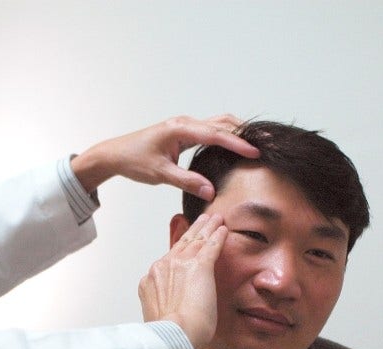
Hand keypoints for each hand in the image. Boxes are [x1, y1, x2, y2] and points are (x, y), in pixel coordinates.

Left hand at [71, 114, 259, 199]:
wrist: (116, 154)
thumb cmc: (135, 160)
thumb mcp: (161, 174)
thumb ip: (187, 182)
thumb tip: (211, 192)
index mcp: (180, 129)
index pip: (215, 135)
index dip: (237, 144)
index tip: (255, 152)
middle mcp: (184, 123)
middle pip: (222, 123)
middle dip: (244, 133)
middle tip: (266, 144)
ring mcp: (184, 126)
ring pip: (218, 124)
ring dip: (237, 132)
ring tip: (257, 144)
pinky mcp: (183, 132)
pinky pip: (210, 130)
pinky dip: (226, 135)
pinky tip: (236, 145)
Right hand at [138, 213, 226, 348]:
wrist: (174, 334)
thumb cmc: (168, 334)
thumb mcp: (158, 314)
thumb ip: (163, 304)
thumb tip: (171, 310)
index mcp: (151, 280)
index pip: (168, 259)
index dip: (179, 249)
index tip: (185, 242)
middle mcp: (162, 267)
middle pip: (180, 244)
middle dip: (193, 230)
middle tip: (201, 220)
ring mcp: (180, 264)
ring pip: (195, 240)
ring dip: (207, 228)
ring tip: (214, 219)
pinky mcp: (200, 267)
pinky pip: (211, 246)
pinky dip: (218, 236)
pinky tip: (224, 229)